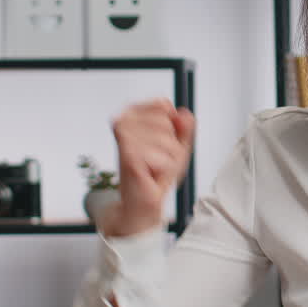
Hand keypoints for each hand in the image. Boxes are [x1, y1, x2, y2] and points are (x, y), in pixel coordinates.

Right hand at [101, 98, 195, 236]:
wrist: (140, 201)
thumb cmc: (156, 171)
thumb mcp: (177, 145)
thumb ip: (184, 127)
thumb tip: (184, 113)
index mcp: (132, 114)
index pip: (163, 105)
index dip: (172, 126)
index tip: (162, 141)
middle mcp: (123, 122)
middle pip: (166, 123)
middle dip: (172, 145)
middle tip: (158, 158)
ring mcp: (124, 138)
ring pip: (167, 141)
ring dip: (168, 159)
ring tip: (155, 167)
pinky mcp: (128, 156)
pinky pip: (162, 157)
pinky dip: (164, 169)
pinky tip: (151, 174)